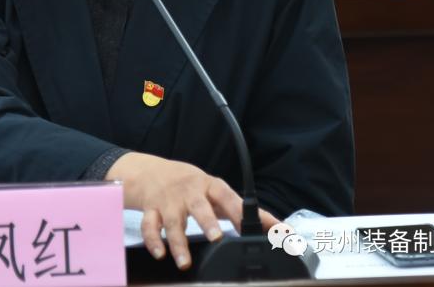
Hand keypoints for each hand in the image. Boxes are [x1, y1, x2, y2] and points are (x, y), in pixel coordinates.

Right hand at [106, 152, 278, 269]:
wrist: (149, 172)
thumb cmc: (191, 185)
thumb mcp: (218, 192)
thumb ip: (250, 212)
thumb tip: (284, 231)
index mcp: (209, 186)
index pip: (226, 195)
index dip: (236, 210)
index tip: (247, 226)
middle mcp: (189, 192)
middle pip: (198, 206)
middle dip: (207, 221)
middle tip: (216, 238)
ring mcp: (169, 201)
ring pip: (173, 221)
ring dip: (178, 242)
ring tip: (184, 262)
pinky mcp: (151, 210)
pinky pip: (149, 226)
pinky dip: (153, 240)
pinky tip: (160, 254)